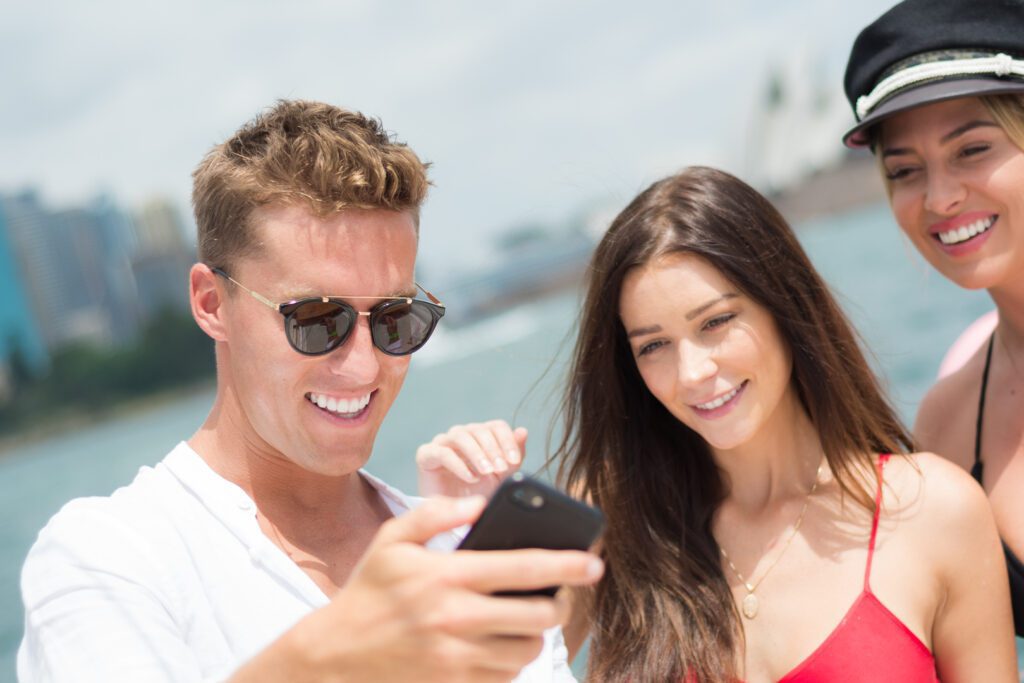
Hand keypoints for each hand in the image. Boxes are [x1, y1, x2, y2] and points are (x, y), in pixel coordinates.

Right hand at [236, 496, 603, 682]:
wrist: (335, 654)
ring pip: (527, 649)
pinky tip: (502, 641)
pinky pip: (505, 675)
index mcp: (447, 576)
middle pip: (538, 615)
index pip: (524, 568)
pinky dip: (513, 659)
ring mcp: (456, 657)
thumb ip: (435, 512)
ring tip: (528, 618)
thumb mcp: (392, 539)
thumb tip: (481, 503)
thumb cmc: (370, 590)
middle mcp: (456, 618)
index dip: (567, 564)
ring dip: (536, 634)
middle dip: (560, 603)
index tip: (595, 561)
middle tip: (561, 595)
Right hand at [417, 420, 526, 497]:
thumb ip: (513, 455)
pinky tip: (471, 478)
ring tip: (487, 472)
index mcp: (481, 436)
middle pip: (479, 430)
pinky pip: (442, 452)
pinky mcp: (426, 455)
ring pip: (460, 436)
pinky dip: (459, 465)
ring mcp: (442, 442)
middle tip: (500, 469)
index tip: (514, 460)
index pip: (496, 426)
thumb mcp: (501, 477)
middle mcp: (461, 434)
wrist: (452, 517)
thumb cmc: (476, 493)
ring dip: (477, 454)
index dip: (507, 440)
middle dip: (493, 449)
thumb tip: (523, 431)